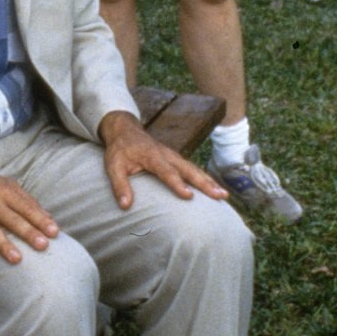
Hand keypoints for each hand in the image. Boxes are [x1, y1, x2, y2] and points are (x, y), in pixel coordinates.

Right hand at [0, 162, 58, 279]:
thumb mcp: (6, 184)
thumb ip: (27, 200)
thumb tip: (49, 217)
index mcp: (6, 192)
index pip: (27, 207)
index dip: (41, 219)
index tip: (55, 232)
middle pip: (13, 219)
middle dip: (28, 232)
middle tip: (42, 245)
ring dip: (4, 245)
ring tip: (17, 260)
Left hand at [97, 111, 227, 210]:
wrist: (125, 129)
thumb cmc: (119, 150)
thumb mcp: (113, 166)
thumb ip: (119, 185)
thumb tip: (125, 205)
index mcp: (152, 156)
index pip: (167, 171)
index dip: (178, 184)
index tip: (189, 196)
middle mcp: (167, 155)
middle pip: (189, 170)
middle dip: (205, 183)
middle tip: (219, 196)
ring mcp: (174, 156)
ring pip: (194, 169)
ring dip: (209, 182)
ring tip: (223, 196)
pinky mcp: (176, 159)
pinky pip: (193, 169)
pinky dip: (205, 178)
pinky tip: (214, 189)